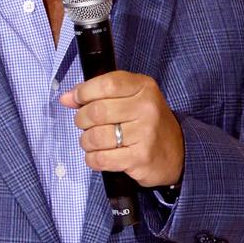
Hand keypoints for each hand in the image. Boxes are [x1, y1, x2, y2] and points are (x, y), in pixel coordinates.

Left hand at [59, 71, 183, 186]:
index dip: (84, 92)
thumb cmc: (146, 123)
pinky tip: (99, 155)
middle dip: (81, 120)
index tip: (77, 100)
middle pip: (96, 111)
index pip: (106, 83)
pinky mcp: (140, 158)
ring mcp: (145, 134)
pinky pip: (101, 159)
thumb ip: (98, 94)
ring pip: (95, 137)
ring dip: (86, 142)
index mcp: (143, 87)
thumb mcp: (129, 99)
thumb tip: (66, 98)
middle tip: (85, 125)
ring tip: (93, 142)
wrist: (177, 153)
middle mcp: (146, 108)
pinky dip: (92, 159)